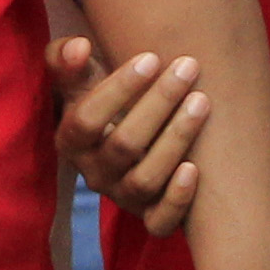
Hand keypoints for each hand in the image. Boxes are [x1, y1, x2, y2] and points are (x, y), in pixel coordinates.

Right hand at [49, 33, 207, 233]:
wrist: (125, 133)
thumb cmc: (103, 95)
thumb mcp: (79, 77)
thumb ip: (67, 58)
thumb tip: (80, 46)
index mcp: (70, 140)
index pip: (87, 119)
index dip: (118, 89)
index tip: (151, 57)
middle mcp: (93, 174)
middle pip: (123, 145)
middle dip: (158, 102)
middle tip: (188, 67)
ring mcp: (122, 197)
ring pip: (145, 180)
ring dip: (176, 140)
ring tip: (202, 101)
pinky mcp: (150, 217)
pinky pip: (160, 223)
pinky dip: (177, 200)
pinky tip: (196, 168)